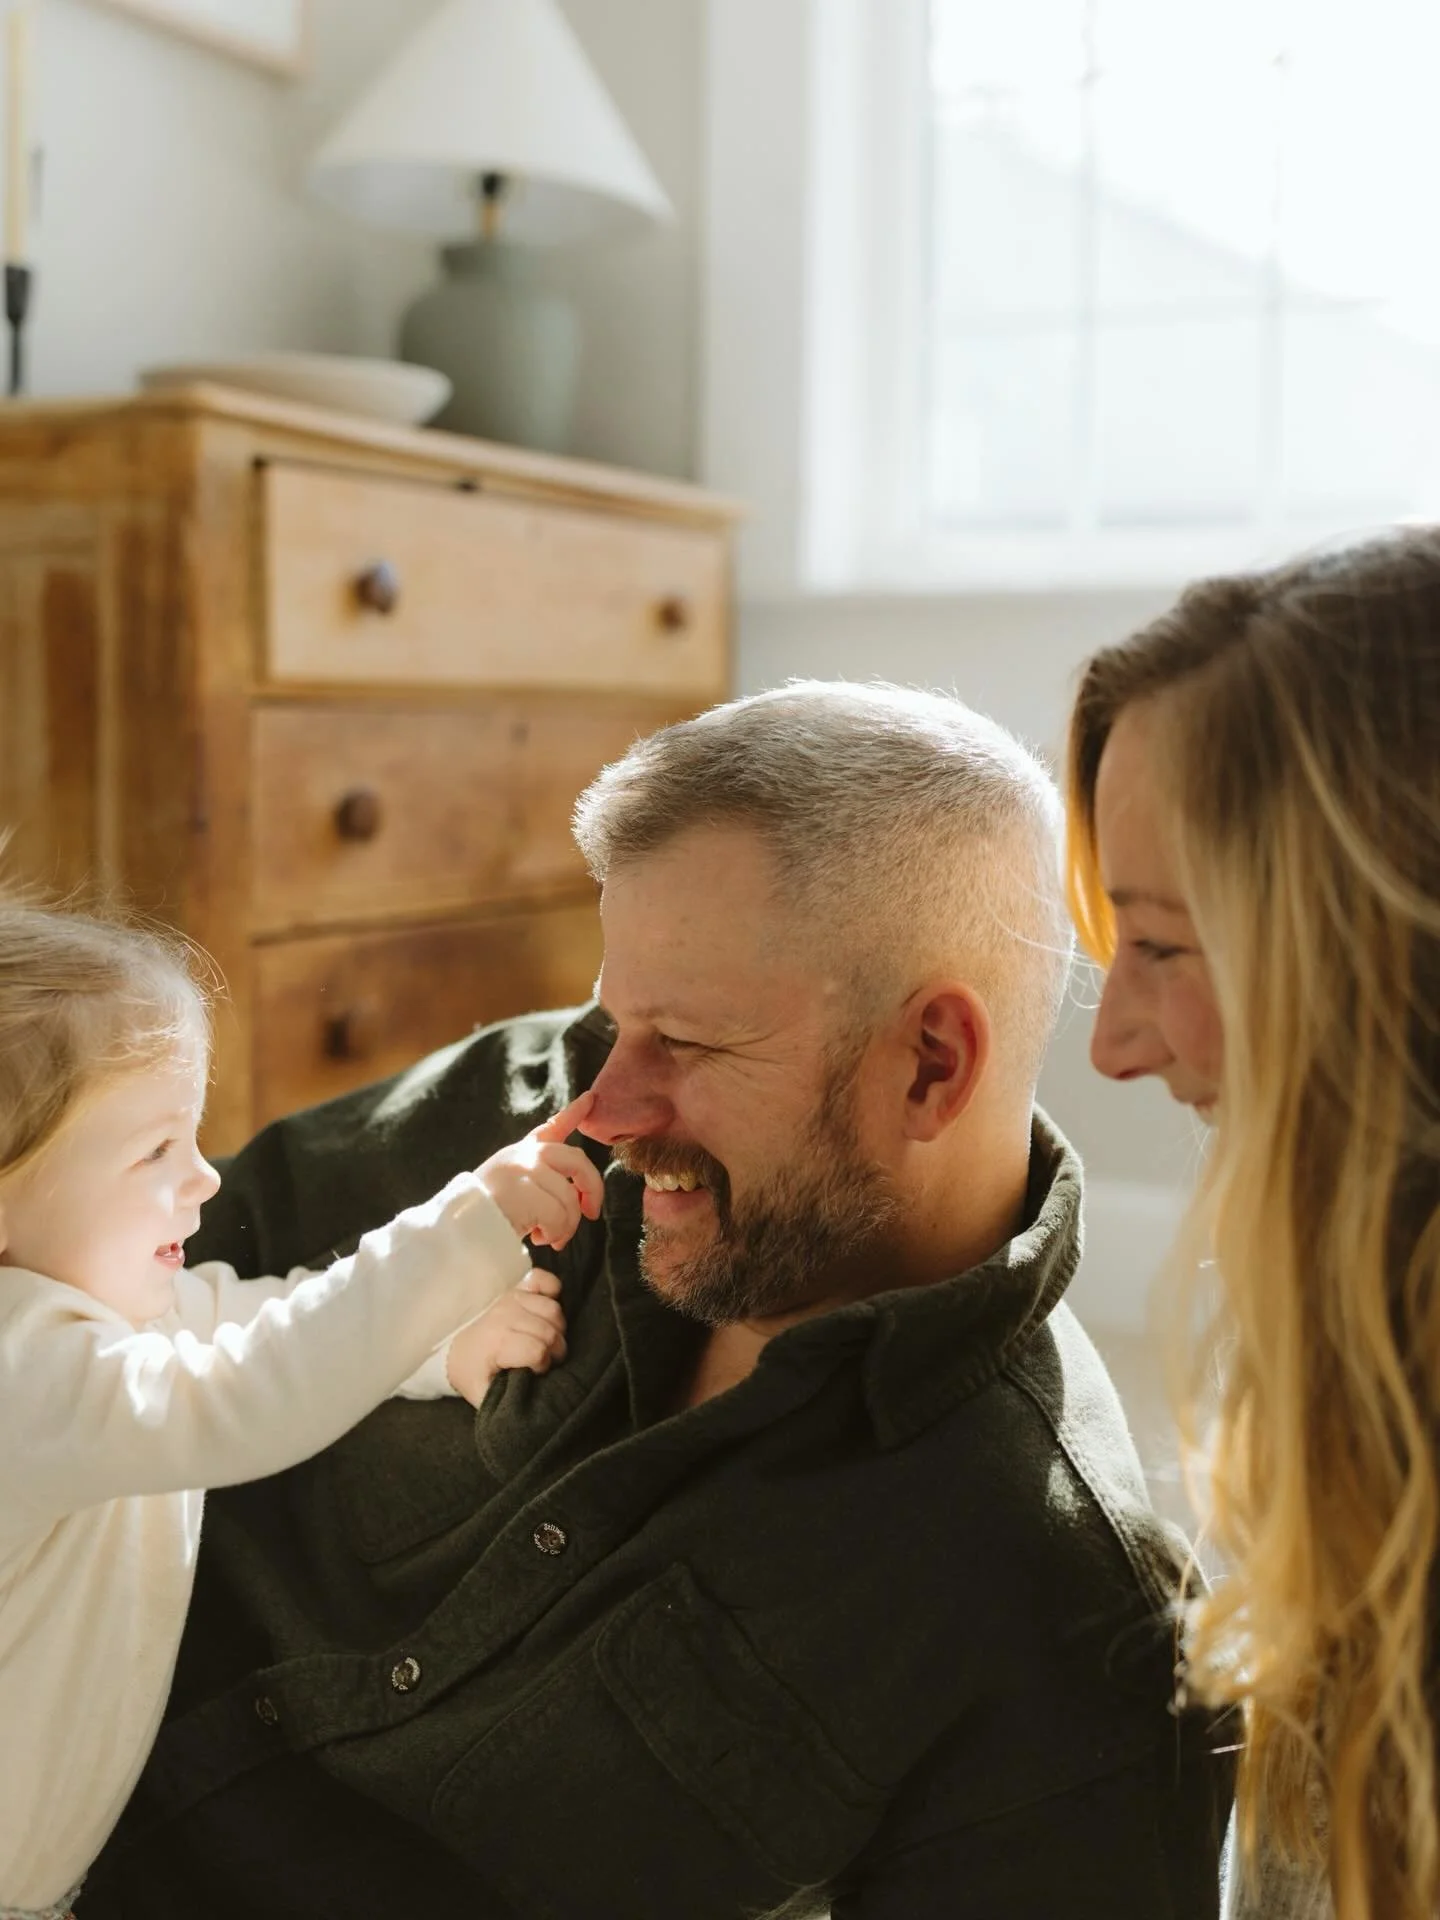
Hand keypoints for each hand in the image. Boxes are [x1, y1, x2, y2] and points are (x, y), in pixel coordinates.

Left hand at [445, 1269, 566, 1405]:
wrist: (455, 1350)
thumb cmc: (473, 1373)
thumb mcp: (485, 1395)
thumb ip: (507, 1399)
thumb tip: (532, 1398)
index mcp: (498, 1342)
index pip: (538, 1351)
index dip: (543, 1365)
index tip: (535, 1372)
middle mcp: (505, 1316)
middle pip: (550, 1331)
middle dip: (554, 1350)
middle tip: (546, 1359)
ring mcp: (511, 1299)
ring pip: (553, 1309)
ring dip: (557, 1328)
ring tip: (548, 1340)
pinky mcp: (516, 1289)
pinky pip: (542, 1279)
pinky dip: (552, 1289)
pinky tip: (547, 1310)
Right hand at [476, 1091, 603, 1250]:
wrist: (456, 1230)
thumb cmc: (486, 1215)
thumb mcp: (512, 1189)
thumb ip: (540, 1180)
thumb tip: (576, 1195)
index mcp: (521, 1153)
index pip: (552, 1127)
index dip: (574, 1112)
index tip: (590, 1098)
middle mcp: (524, 1155)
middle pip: (577, 1160)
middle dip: (593, 1188)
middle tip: (591, 1213)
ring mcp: (524, 1169)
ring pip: (569, 1197)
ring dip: (567, 1225)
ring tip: (551, 1238)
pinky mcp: (524, 1190)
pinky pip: (559, 1215)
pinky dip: (557, 1233)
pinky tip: (542, 1239)